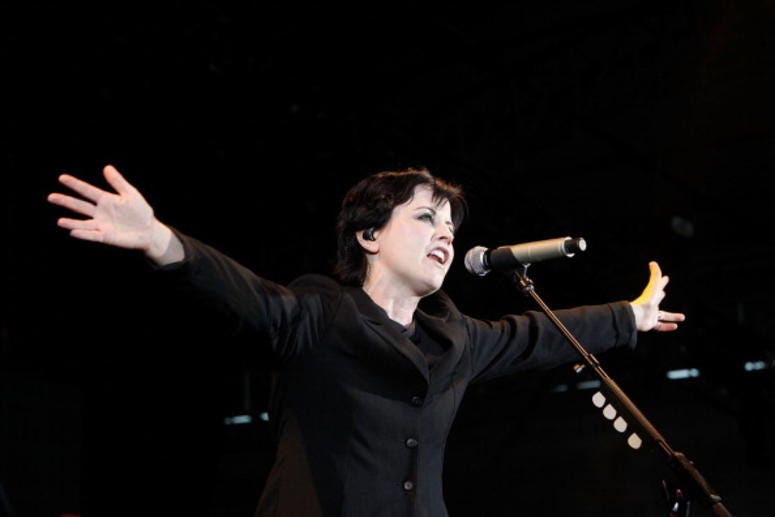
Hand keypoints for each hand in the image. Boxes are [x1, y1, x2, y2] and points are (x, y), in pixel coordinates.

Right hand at [47, 164, 178, 261]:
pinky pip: (93, 235)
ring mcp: (102, 225)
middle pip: (80, 206)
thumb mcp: (130, 194)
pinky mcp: (106, 236)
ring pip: (83, 223)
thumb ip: (118, 182)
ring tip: (60, 221)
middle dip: (66, 201)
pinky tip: (73, 232)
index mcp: (105, 200)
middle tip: (51, 197)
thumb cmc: (140, 211)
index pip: (87, 190)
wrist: (149, 230)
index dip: (75, 184)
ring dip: (71, 223)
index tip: (62, 178)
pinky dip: (84, 234)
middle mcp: (100, 212)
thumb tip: (106, 167)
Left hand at [629, 261, 684, 331]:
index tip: (665, 278)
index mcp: (651, 295)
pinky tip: (675, 326)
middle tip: (663, 292)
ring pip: (662, 315)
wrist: (636, 316)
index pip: (657, 286)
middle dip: (660, 294)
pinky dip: (667, 326)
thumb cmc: (645, 301)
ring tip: (683, 317)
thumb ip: (655, 275)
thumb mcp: (653, 287)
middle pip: (656, 299)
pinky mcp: (651, 324)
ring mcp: (651, 314)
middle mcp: (651, 304)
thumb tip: (653, 262)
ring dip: (672, 316)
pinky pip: (660, 326)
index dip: (661, 281)